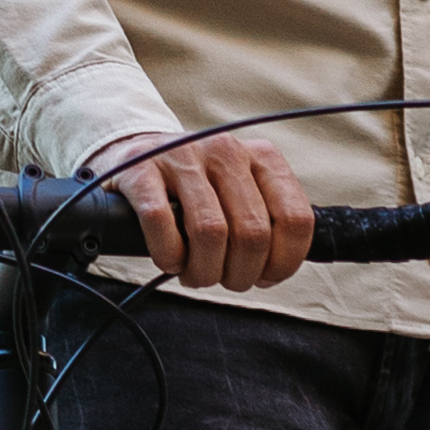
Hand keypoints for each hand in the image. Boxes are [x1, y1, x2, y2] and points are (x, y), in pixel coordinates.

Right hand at [90, 126, 316, 290]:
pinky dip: (168, 254)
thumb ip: (267, 221)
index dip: (282, 262)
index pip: (295, 220)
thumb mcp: (242, 192)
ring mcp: (182, 156)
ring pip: (210, 232)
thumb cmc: (196, 189)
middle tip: (222, 278)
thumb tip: (276, 269)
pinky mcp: (141, 168)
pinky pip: (160, 222)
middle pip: (252, 234)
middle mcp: (226, 150)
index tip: (263, 277)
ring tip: (193, 272)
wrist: (134, 155)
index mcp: (262, 157)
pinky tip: (169, 258)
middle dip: (238, 274)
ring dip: (203, 271)